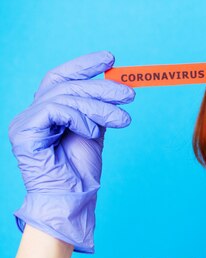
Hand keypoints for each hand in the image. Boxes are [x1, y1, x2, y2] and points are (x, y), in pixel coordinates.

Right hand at [8, 50, 134, 252]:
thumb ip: (97, 109)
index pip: (62, 77)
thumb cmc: (82, 171)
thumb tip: (115, 86)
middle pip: (67, 84)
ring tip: (123, 119)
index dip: (85, 65)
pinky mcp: (23, 132)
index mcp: (48, 111)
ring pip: (65, 96)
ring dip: (100, 106)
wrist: (73, 199)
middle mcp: (33, 113)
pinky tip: (94, 132)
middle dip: (101, 86)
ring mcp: (25, 122)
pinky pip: (55, 110)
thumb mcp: (95, 131)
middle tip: (130, 94)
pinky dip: (80, 118)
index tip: (111, 59)